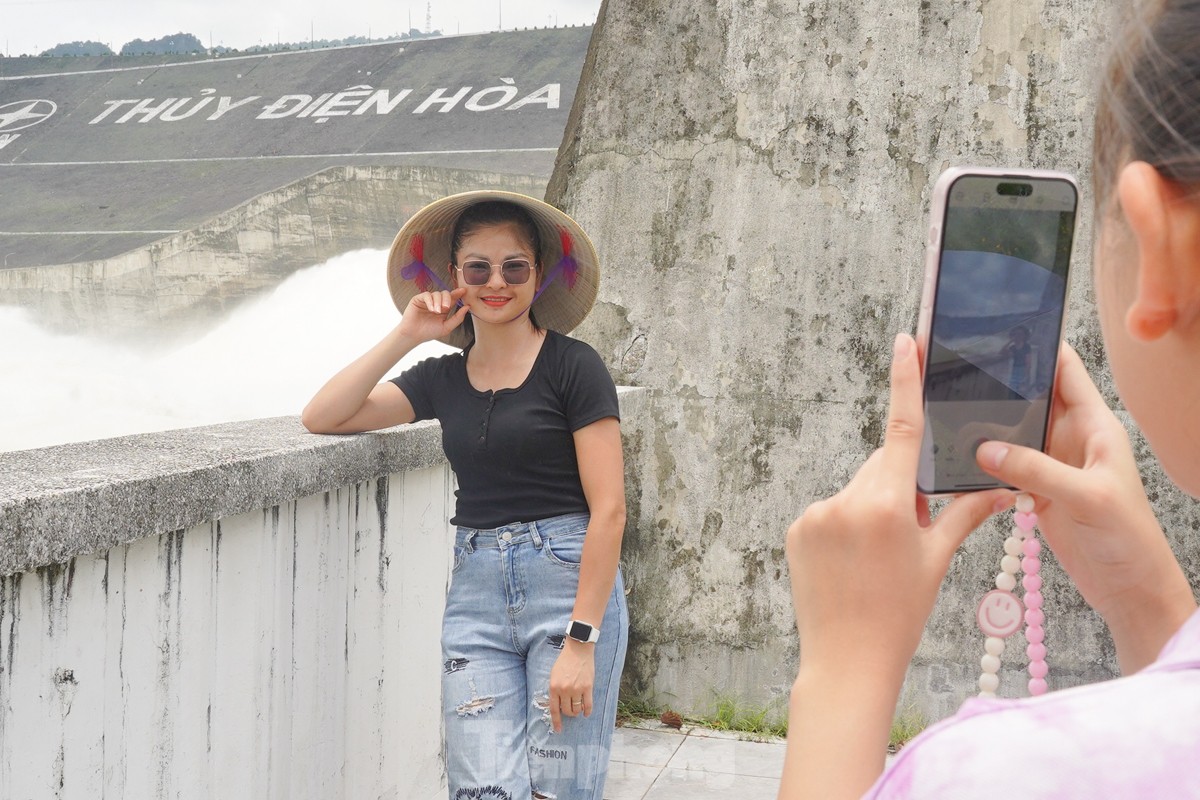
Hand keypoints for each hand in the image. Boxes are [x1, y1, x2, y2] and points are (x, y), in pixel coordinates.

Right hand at [397, 288, 469, 342]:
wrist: (414, 335)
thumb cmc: (429, 332)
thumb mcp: (446, 327)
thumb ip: (458, 318)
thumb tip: (467, 307)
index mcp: (444, 308)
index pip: (453, 298)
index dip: (458, 293)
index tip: (464, 290)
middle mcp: (436, 303)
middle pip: (446, 294)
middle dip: (448, 299)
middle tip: (446, 307)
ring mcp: (427, 300)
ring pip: (436, 294)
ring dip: (438, 302)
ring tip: (437, 312)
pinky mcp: (418, 299)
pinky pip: (427, 295)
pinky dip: (430, 301)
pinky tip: (431, 308)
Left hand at [548, 639, 593, 732]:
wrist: (578, 649)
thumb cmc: (565, 661)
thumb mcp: (554, 675)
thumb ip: (555, 689)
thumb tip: (558, 704)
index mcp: (554, 687)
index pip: (554, 709)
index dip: (556, 721)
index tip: (558, 730)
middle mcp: (565, 690)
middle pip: (567, 711)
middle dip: (568, 713)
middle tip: (570, 709)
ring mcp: (577, 689)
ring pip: (577, 709)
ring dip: (577, 711)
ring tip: (577, 708)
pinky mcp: (588, 687)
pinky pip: (588, 705)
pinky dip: (587, 711)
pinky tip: (586, 713)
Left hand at [787, 334, 1008, 677]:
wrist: (847, 660)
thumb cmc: (899, 613)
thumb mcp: (936, 561)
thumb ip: (965, 515)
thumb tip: (1001, 488)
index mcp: (886, 504)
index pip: (902, 430)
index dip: (905, 382)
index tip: (905, 343)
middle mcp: (845, 500)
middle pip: (881, 467)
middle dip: (900, 484)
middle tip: (909, 529)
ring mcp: (815, 514)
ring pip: (856, 489)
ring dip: (872, 506)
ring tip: (876, 557)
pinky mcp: (797, 528)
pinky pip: (829, 510)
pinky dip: (844, 523)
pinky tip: (850, 561)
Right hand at [975, 344, 1194, 671]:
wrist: (1130, 588)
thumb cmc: (1128, 538)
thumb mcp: (1088, 497)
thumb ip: (1037, 470)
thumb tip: (985, 448)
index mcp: (1094, 426)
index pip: (1065, 371)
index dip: (1037, 346)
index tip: (1001, 327)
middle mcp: (1071, 440)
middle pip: (1030, 398)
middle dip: (999, 383)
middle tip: (957, 367)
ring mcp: (1051, 466)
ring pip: (1011, 432)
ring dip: (986, 424)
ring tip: (947, 406)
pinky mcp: (1035, 492)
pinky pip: (1003, 467)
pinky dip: (982, 463)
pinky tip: (958, 457)